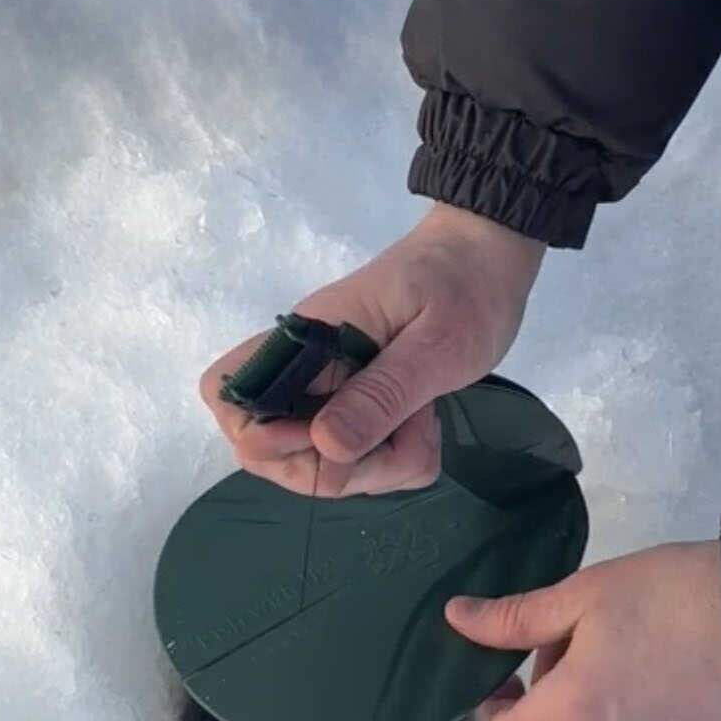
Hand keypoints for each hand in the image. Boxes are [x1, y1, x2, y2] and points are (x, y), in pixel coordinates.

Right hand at [200, 202, 545, 496]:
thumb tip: (323, 446)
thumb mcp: (437, 345)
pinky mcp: (358, 405)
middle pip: (271, 451)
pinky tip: (423, 427)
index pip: (229, 393)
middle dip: (337, 468)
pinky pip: (355, 459)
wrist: (492, 252)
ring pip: (320, 464)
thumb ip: (381, 395)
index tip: (329, 440)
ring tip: (424, 423)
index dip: (263, 437)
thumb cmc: (466, 286)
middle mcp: (306, 367)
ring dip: (376, 466)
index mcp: (308, 340)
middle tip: (403, 435)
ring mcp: (331, 389)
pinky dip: (391, 461)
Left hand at [445, 541, 720, 720]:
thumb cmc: (667, 596)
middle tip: (568, 643)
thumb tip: (456, 620)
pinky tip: (653, 666)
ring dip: (584, 709)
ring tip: (616, 647)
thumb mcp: (584, 594)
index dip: (493, 711)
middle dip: (543, 701)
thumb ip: (516, 617)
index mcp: (578, 711)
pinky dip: (626, 715)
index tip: (504, 674)